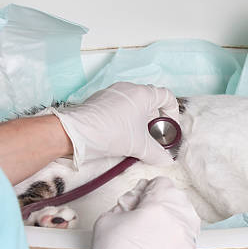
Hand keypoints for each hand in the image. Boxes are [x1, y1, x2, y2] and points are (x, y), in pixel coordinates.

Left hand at [51, 82, 178, 168]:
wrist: (75, 133)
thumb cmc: (111, 134)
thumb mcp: (139, 147)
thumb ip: (157, 154)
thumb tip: (166, 161)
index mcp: (143, 94)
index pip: (167, 96)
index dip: (172, 112)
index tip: (168, 126)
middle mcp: (128, 88)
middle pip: (150, 100)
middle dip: (154, 118)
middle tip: (152, 135)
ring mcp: (112, 91)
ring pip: (133, 103)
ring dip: (139, 118)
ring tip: (134, 136)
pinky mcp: (99, 98)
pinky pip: (119, 105)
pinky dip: (124, 117)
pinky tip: (117, 133)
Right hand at [66, 177, 200, 248]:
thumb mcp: (108, 218)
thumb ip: (127, 201)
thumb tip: (137, 198)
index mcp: (158, 207)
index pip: (162, 183)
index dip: (149, 188)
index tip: (143, 197)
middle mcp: (178, 222)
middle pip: (177, 199)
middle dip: (162, 203)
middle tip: (145, 215)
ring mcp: (187, 242)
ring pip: (186, 219)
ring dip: (172, 221)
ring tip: (153, 233)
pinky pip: (186, 242)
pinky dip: (175, 241)